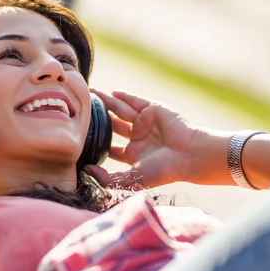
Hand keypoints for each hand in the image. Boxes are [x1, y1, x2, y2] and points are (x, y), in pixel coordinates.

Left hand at [86, 90, 202, 188]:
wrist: (188, 154)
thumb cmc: (163, 170)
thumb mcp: (132, 178)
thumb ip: (108, 177)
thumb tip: (86, 170)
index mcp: (134, 154)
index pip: (111, 147)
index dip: (98, 142)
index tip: (81, 136)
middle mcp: (139, 138)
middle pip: (114, 125)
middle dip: (99, 118)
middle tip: (83, 110)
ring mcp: (146, 123)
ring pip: (121, 111)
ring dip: (107, 103)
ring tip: (91, 94)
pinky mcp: (153, 110)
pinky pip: (135, 101)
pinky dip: (123, 96)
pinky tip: (110, 93)